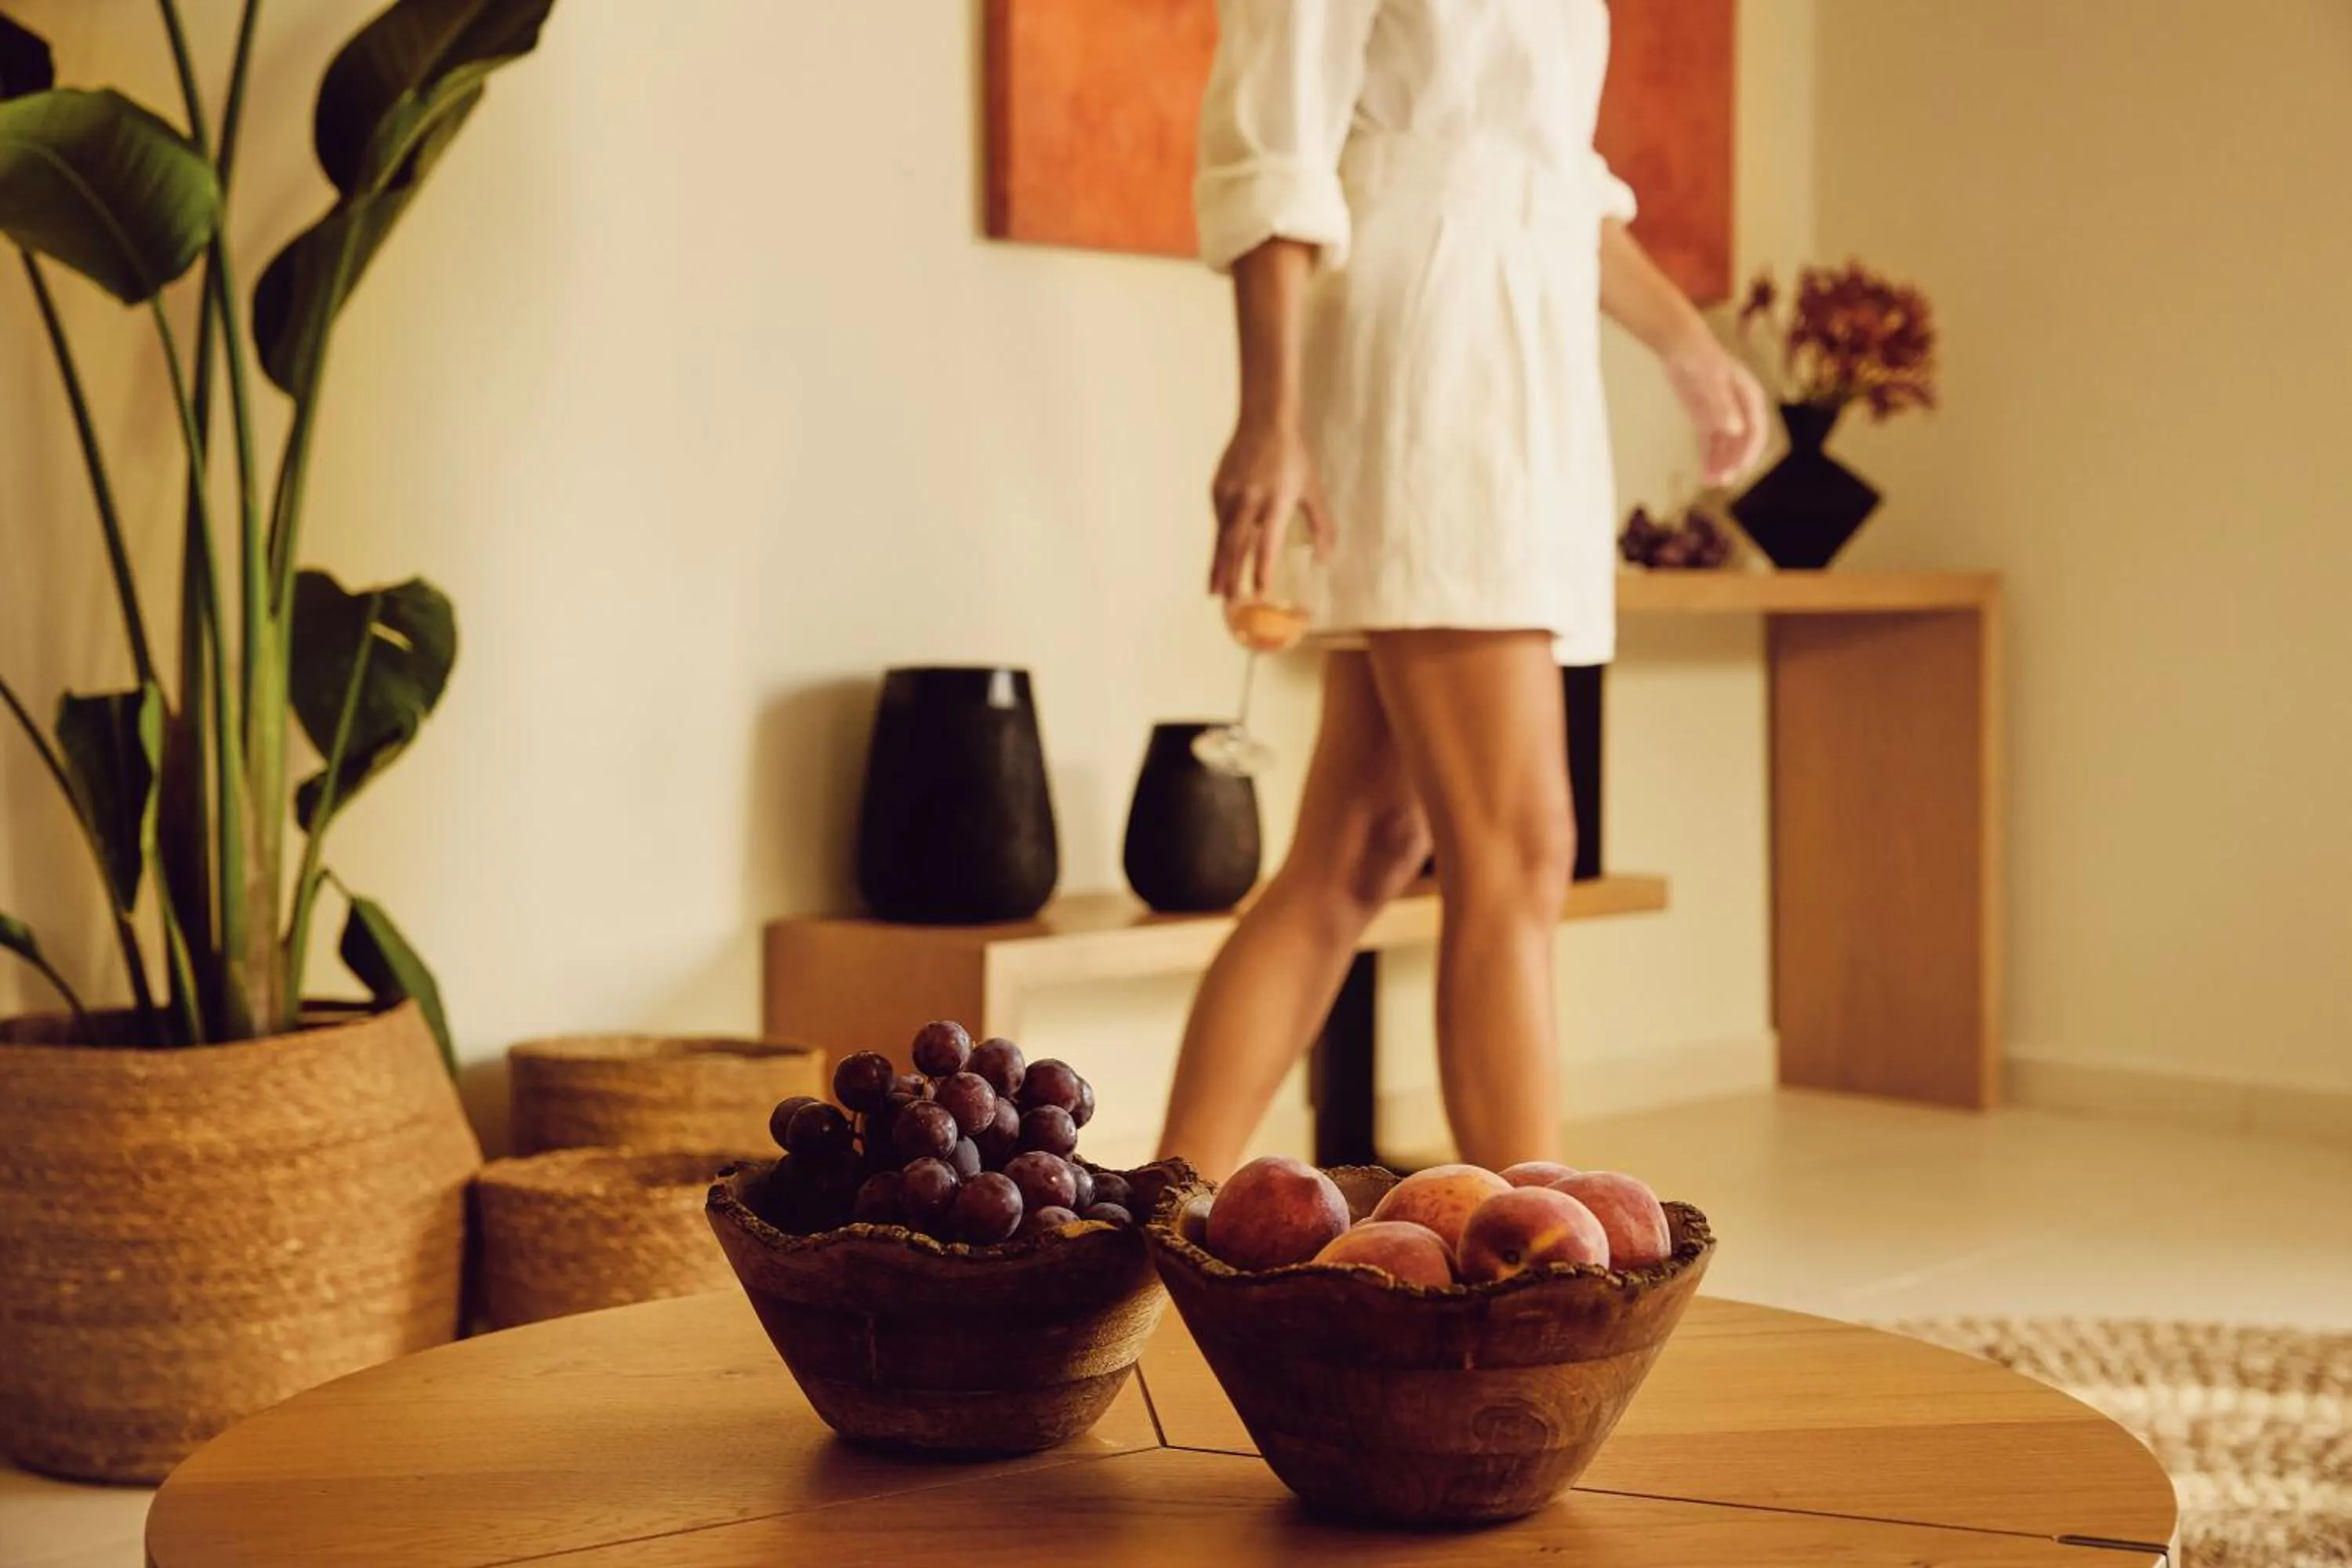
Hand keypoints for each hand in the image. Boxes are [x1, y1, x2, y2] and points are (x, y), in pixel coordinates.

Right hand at [1208, 417, 1333, 602]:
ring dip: (1217, 566)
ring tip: (1214, 592)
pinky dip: (1220, 541)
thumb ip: (1322, 526)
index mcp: (1276, 501)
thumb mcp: (1313, 491)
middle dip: (1231, 576)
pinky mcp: (1217, 488)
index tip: (1258, 592)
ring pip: (1221, 538)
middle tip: (1228, 603)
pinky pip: (1219, 521)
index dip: (1261, 569)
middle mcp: (1250, 499)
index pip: (1266, 543)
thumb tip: (1325, 560)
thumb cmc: (1293, 459)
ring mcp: (1230, 493)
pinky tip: (1220, 557)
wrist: (1265, 422)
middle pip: (1237, 545)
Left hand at [1663, 332, 1771, 488]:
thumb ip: (1722, 406)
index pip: (1756, 430)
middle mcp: (1741, 410)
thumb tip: (1735, 431)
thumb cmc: (1700, 358)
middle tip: (1722, 481)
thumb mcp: (1711, 381)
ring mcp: (1723, 417)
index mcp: (1750, 398)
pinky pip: (1710, 445)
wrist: (1681, 347)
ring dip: (1721, 465)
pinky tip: (1704, 475)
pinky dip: (1708, 460)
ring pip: (1726, 448)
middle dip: (1733, 463)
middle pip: (1742, 443)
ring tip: (1711, 482)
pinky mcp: (1706, 421)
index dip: (1749, 451)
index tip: (1739, 468)